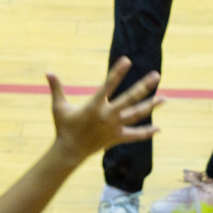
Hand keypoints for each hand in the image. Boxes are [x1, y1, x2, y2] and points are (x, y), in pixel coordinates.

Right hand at [46, 58, 160, 160]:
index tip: (127, 60)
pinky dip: (146, 133)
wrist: (69, 151)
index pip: (108, 85)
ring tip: (164, 99)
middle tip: (156, 75)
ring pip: (137, 115)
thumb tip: (48, 72)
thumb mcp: (58, 107)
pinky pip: (134, 135)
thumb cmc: (63, 127)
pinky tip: (158, 129)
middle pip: (130, 98)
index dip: (118, 72)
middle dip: (144, 86)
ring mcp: (114, 127)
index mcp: (94, 106)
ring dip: (151, 106)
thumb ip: (56, 88)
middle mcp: (107, 115)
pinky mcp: (117, 138)